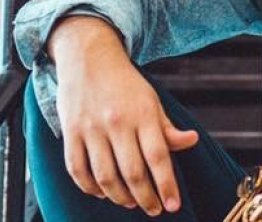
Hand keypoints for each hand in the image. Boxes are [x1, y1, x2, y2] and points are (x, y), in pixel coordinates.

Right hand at [49, 16, 199, 215]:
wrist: (88, 55)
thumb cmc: (124, 82)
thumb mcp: (151, 99)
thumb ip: (167, 126)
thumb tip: (191, 141)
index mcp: (142, 113)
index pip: (158, 157)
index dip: (167, 185)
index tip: (172, 206)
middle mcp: (117, 121)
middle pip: (133, 172)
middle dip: (146, 198)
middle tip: (154, 209)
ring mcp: (91, 127)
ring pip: (105, 176)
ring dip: (120, 197)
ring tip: (131, 203)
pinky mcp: (71, 131)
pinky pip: (77, 169)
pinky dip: (90, 188)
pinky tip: (102, 192)